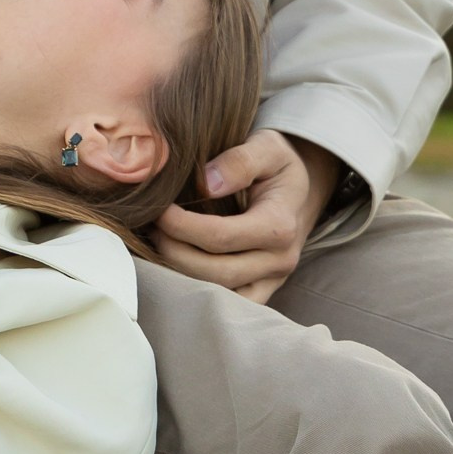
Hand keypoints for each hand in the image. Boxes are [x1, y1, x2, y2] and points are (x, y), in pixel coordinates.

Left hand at [150, 130, 338, 302]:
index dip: (182, 226)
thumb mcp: (267, 147)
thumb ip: (240, 161)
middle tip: (152, 228)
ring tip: (160, 245)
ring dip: (181, 274)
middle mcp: (280, 260)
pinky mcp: (262, 291)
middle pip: (216, 272)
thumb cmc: (277, 166)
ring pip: (220, 295)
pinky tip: (176, 268)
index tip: (159, 210)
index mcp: (280, 226)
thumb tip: (207, 184)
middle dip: (175, 252)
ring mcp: (272, 281)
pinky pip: (229, 306)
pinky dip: (199, 293)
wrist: (299, 189)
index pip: (221, 236)